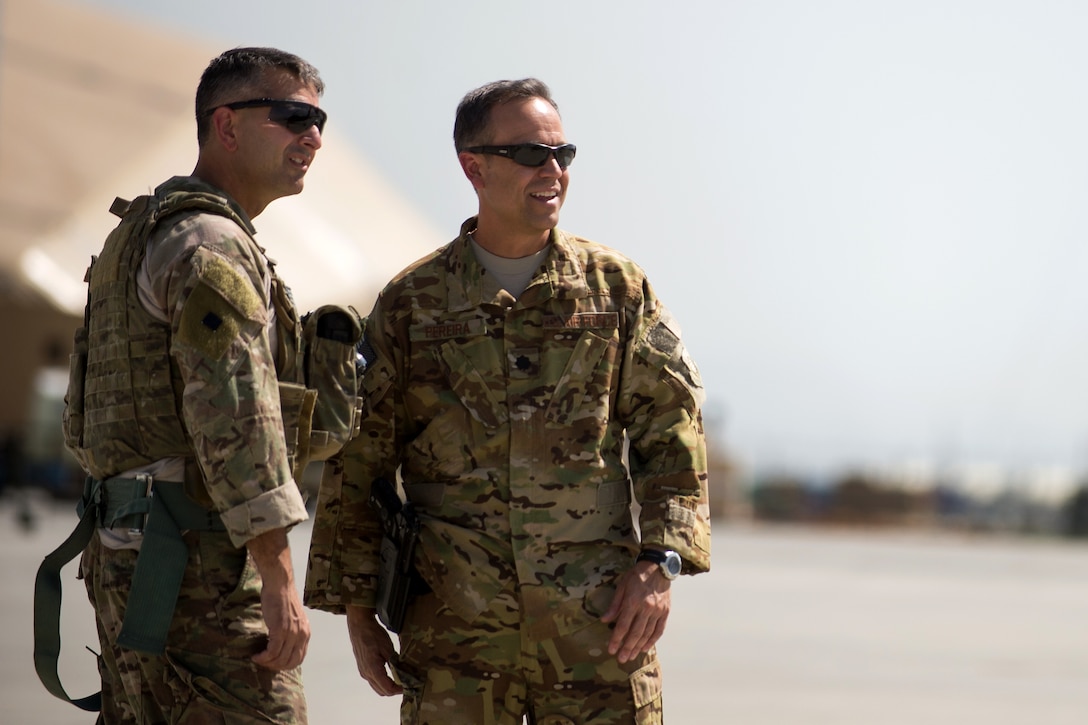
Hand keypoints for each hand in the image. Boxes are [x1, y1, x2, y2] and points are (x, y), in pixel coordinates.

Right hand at [247, 529, 310, 669]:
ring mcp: (292, 633)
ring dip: (267, 663)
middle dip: (275, 667)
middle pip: (290, 662)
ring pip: (280, 659)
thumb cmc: (283, 599)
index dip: (285, 665)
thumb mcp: (293, 619)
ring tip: (258, 659)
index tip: (273, 663)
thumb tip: (283, 646)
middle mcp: (302, 634)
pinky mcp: (280, 630)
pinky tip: (256, 656)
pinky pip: (272, 651)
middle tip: (264, 663)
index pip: (299, 659)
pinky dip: (263, 657)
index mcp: (306, 633)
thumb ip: (292, 632)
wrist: (280, 585)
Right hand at [347, 605, 402, 695]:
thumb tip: (405, 673)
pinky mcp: (363, 668)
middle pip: (382, 691)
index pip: (387, 688)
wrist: (359, 625)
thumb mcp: (388, 648)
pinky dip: (383, 682)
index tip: (409, 685)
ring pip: (377, 687)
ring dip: (389, 687)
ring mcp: (363, 671)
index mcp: (372, 670)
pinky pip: (374, 681)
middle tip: (407, 683)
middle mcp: (366, 674)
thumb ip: (395, 663)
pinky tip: (392, 674)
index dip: (399, 689)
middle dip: (395, 690)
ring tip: (400, 679)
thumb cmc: (373, 634)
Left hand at [600, 560, 670, 663]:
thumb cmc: (637, 575)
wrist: (659, 567)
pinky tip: (645, 648)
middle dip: (627, 648)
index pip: (623, 625)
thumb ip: (614, 604)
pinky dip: (652, 640)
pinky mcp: (665, 612)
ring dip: (638, 647)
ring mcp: (657, 611)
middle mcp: (646, 608)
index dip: (617, 639)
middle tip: (621, 659)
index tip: (611, 650)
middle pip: (635, 633)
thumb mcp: (622, 585)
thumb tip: (605, 620)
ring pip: (647, 634)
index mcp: (633, 601)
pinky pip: (659, 630)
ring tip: (631, 656)